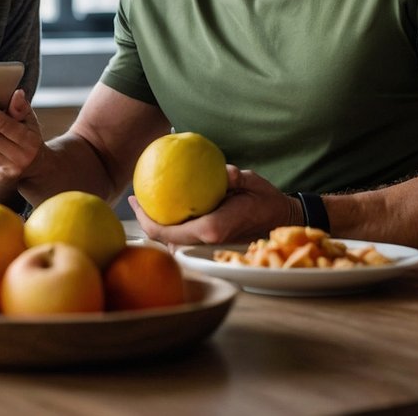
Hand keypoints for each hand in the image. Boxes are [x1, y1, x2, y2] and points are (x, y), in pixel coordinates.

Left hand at [130, 165, 297, 247]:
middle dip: (147, 223)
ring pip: (174, 240)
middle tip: (135, 200)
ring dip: (159, 225)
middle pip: (166, 239)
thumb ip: (234, 178)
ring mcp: (209, 245)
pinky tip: (165, 207)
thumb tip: (224, 172)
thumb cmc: (266, 199)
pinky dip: (172, 225)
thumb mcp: (251, 182)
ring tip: (144, 204)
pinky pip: (185, 236)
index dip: (147, 219)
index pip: (169, 230)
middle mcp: (207, 241)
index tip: (135, 200)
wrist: (281, 220)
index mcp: (213, 229)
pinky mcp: (212, 243)